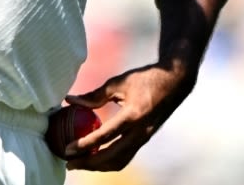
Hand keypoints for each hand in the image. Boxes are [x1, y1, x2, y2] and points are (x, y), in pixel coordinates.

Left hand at [59, 62, 195, 171]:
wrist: (175, 83)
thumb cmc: (145, 78)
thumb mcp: (118, 83)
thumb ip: (94, 95)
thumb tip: (70, 100)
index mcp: (134, 115)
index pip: (106, 136)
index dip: (85, 144)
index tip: (68, 149)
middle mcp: (140, 131)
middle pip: (112, 156)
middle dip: (89, 163)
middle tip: (69, 162)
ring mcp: (144, 138)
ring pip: (120, 161)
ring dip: (98, 165)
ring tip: (79, 163)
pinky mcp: (144, 140)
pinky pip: (126, 157)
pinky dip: (109, 161)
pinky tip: (96, 157)